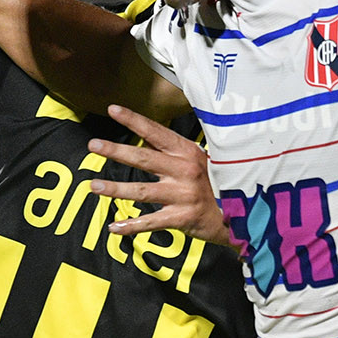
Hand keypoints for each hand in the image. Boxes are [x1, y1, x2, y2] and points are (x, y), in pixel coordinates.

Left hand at [87, 105, 232, 245]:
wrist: (243, 213)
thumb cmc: (218, 183)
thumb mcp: (203, 160)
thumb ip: (176, 151)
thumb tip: (149, 137)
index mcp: (188, 152)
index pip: (156, 133)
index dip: (134, 120)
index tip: (113, 109)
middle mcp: (184, 171)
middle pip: (144, 159)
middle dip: (116, 151)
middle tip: (93, 144)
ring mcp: (183, 195)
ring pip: (142, 191)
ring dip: (116, 189)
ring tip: (94, 186)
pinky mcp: (182, 218)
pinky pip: (152, 222)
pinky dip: (132, 226)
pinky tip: (114, 227)